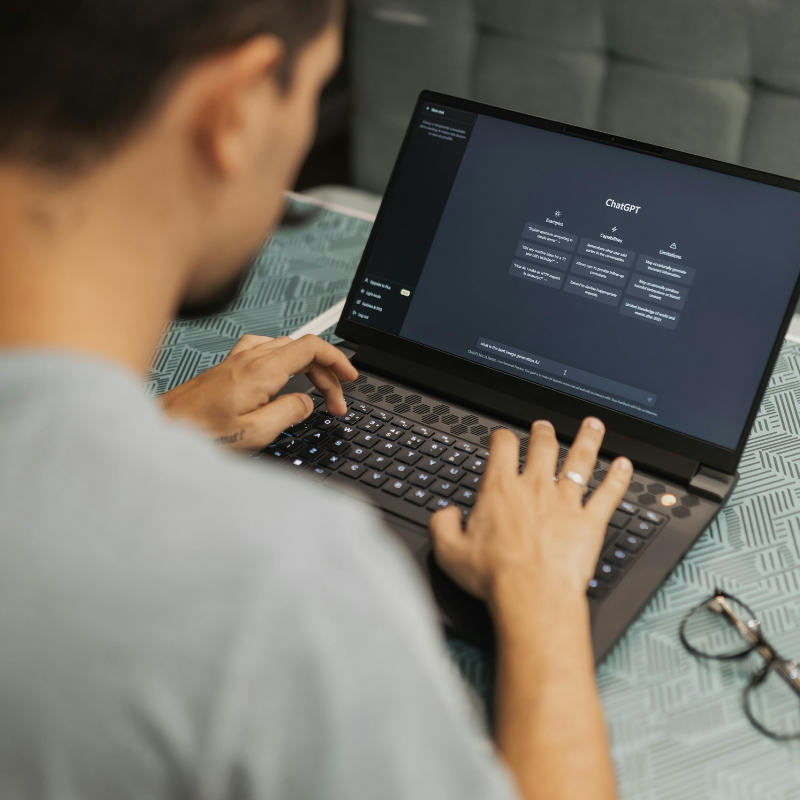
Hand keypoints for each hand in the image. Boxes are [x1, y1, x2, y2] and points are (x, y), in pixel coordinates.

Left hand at [159, 334, 357, 450]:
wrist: (159, 429)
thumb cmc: (197, 433)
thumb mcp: (254, 433)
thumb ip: (288, 413)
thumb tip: (306, 402)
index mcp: (261, 370)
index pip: (311, 347)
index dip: (337, 359)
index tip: (350, 376)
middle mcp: (249, 358)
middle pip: (302, 348)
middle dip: (326, 372)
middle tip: (335, 402)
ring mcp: (237, 359)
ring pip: (285, 347)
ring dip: (307, 366)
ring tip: (316, 390)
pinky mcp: (228, 367)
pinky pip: (265, 350)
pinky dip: (285, 360)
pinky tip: (283, 375)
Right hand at [430, 417, 631, 609]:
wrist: (532, 597)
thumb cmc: (494, 576)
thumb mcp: (449, 552)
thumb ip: (443, 525)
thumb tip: (447, 514)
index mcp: (501, 490)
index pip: (502, 447)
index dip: (502, 436)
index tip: (502, 436)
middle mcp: (536, 488)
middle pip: (544, 447)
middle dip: (544, 432)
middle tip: (544, 427)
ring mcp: (566, 503)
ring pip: (580, 461)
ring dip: (587, 440)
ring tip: (593, 425)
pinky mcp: (590, 522)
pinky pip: (609, 494)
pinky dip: (618, 478)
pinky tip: (625, 465)